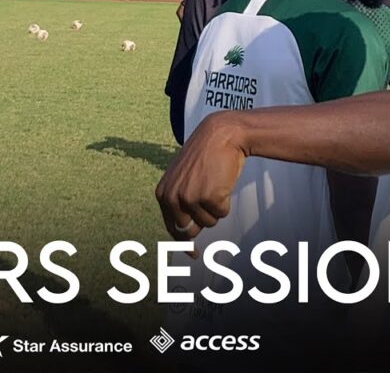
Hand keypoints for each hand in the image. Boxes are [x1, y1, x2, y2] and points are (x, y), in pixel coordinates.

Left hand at [156, 114, 246, 241]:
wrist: (221, 135)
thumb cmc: (205, 157)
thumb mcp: (183, 178)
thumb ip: (180, 202)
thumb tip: (186, 234)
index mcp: (163, 194)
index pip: (171, 226)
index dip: (183, 243)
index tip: (193, 254)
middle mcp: (173, 198)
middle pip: (190, 229)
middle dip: (203, 220)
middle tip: (211, 198)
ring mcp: (190, 198)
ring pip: (209, 222)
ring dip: (215, 207)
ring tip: (214, 182)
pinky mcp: (208, 197)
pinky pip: (222, 213)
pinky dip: (226, 201)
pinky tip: (222, 181)